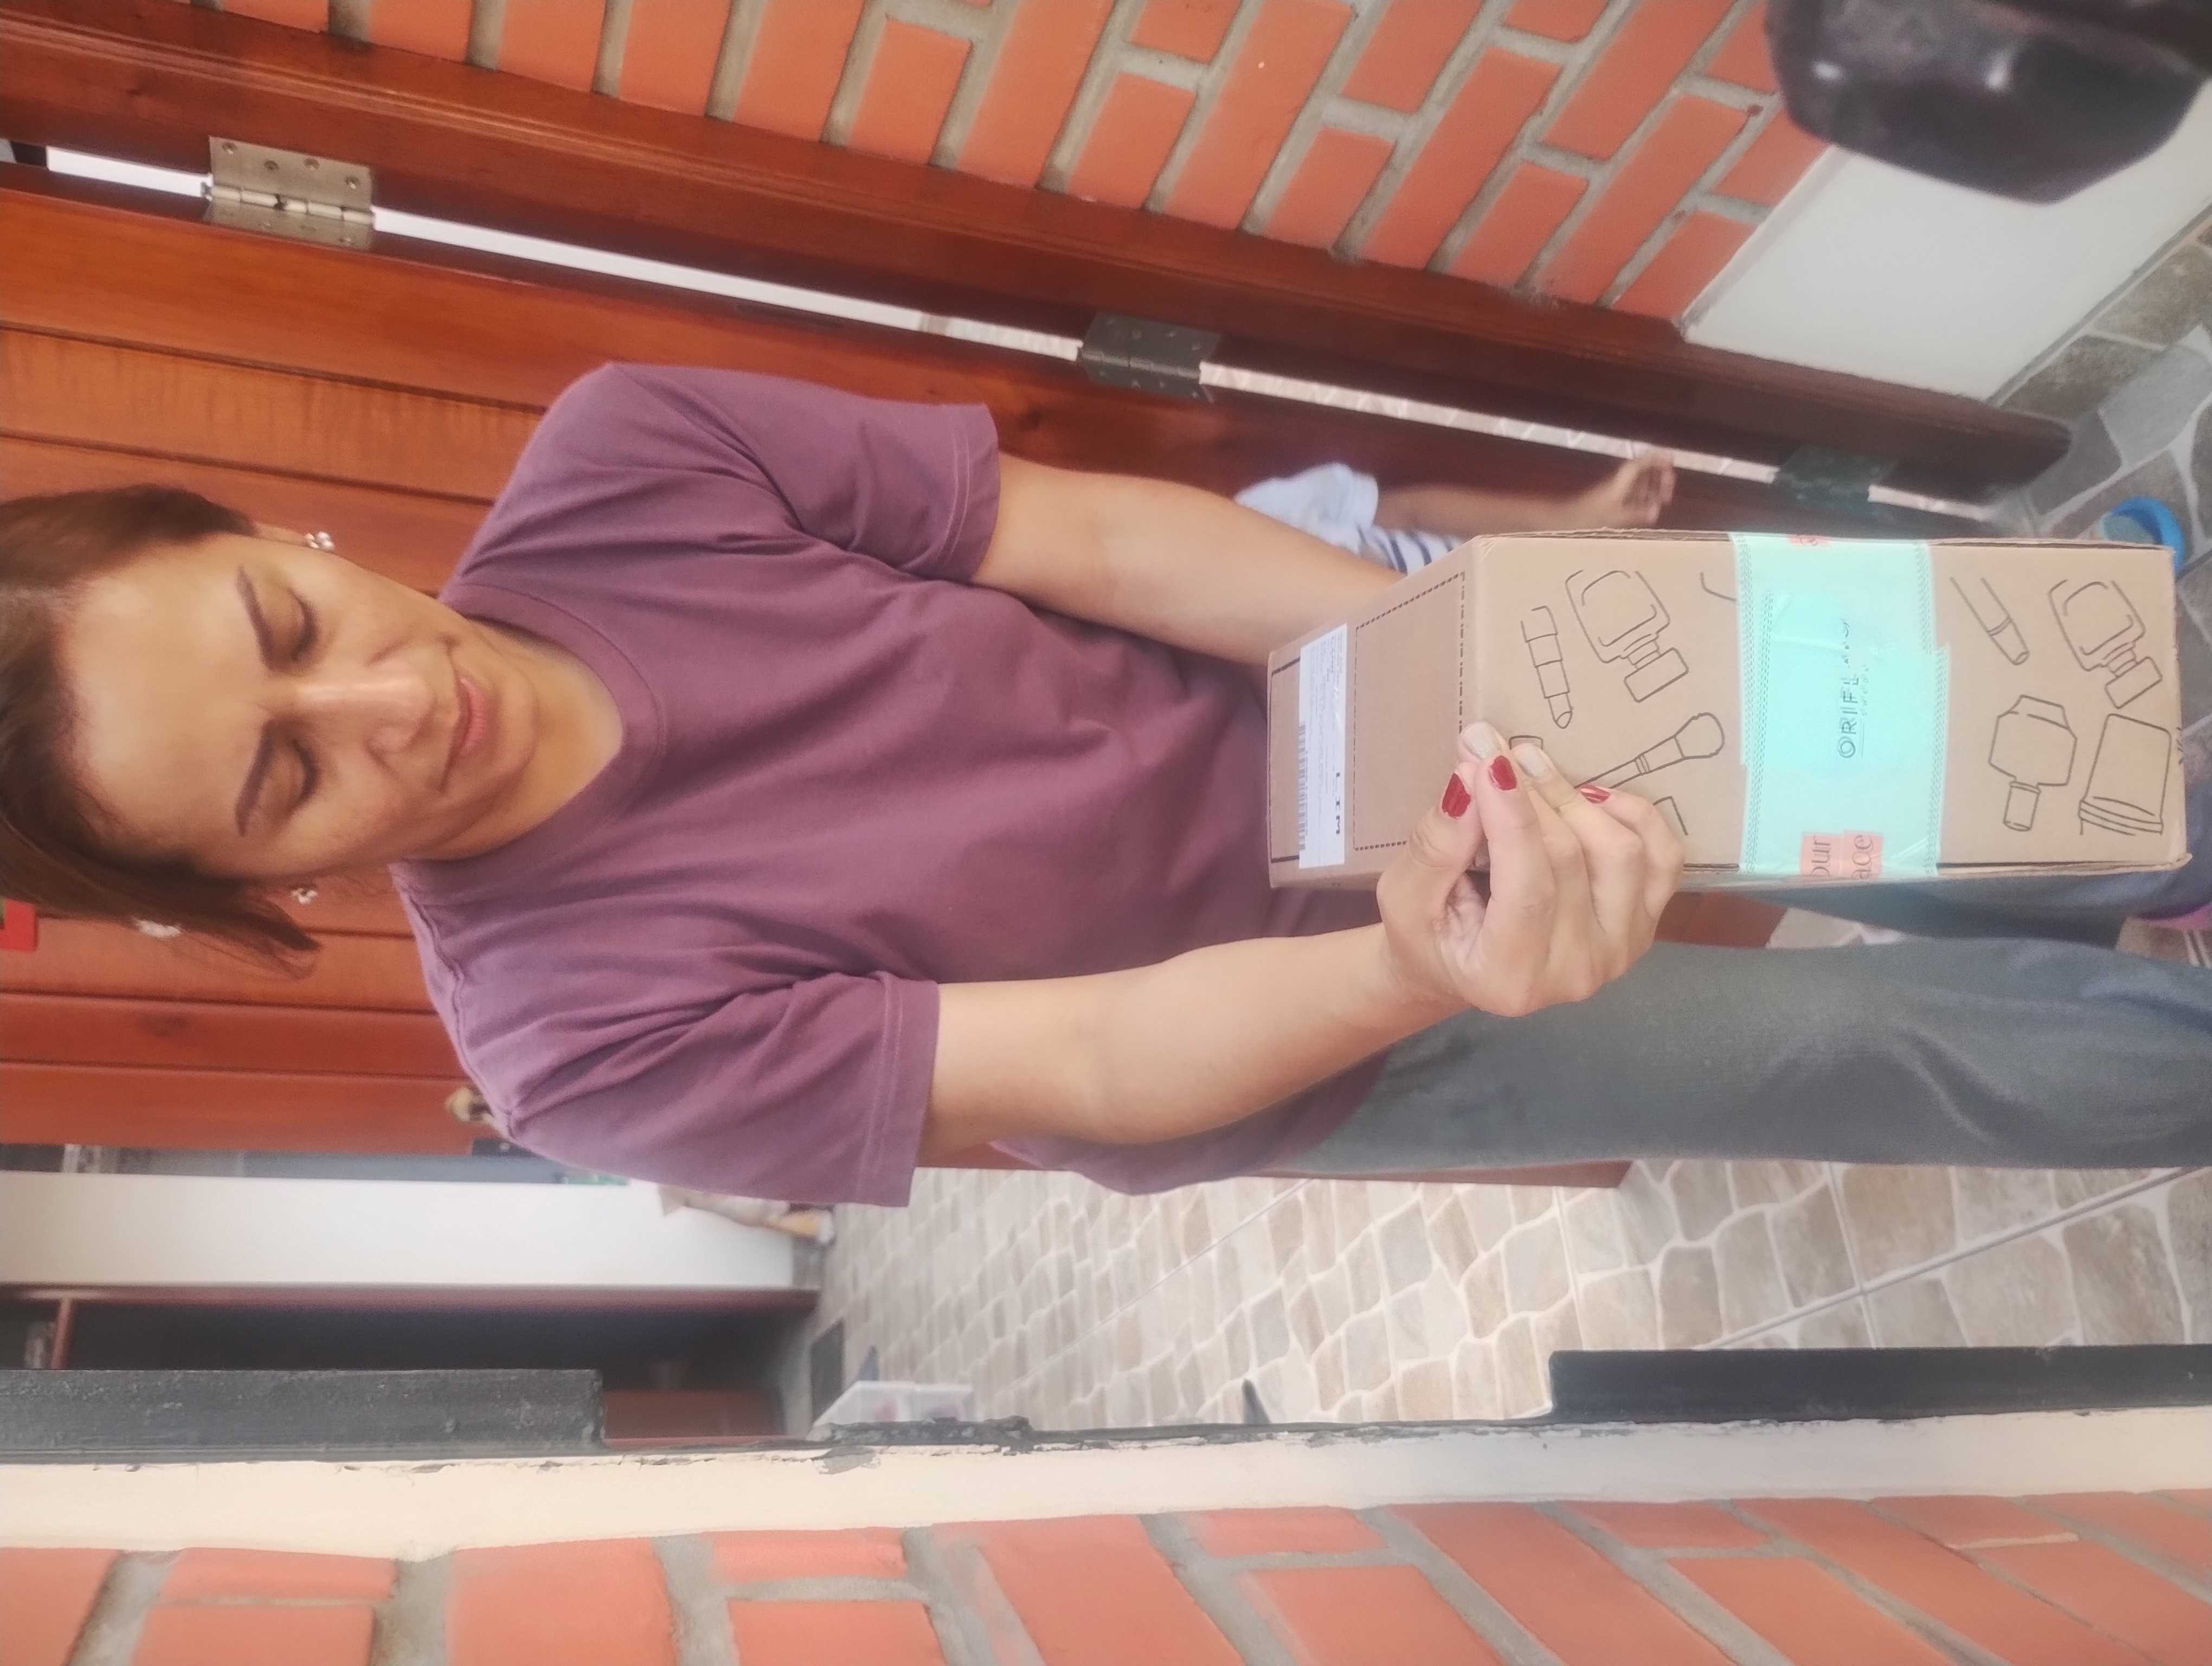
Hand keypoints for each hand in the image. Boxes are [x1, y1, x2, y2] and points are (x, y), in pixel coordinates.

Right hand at [1375, 723, 1683, 1018]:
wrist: (1458, 967)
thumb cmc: (1426, 934)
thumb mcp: (1407, 895)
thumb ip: (1437, 843)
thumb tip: (1472, 775)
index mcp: (1509, 976)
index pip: (1527, 883)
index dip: (1510, 813)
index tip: (1488, 756)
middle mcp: (1576, 973)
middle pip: (1571, 859)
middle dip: (1533, 794)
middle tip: (1499, 752)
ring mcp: (1618, 951)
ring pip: (1622, 853)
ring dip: (1576, 800)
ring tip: (1534, 774)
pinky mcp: (1643, 927)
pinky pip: (1663, 858)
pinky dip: (1634, 816)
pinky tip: (1592, 800)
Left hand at [1574, 454, 1674, 527]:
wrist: (1566, 519)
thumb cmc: (1588, 517)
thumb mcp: (1615, 516)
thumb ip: (1636, 512)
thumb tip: (1656, 511)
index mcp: (1620, 481)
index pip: (1641, 463)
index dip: (1656, 458)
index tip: (1671, 458)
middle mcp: (1618, 482)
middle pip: (1642, 472)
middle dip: (1658, 475)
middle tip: (1670, 486)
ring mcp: (1614, 490)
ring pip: (1638, 483)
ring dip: (1651, 487)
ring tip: (1664, 497)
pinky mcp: (1611, 499)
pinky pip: (1631, 493)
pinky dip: (1642, 497)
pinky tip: (1648, 506)